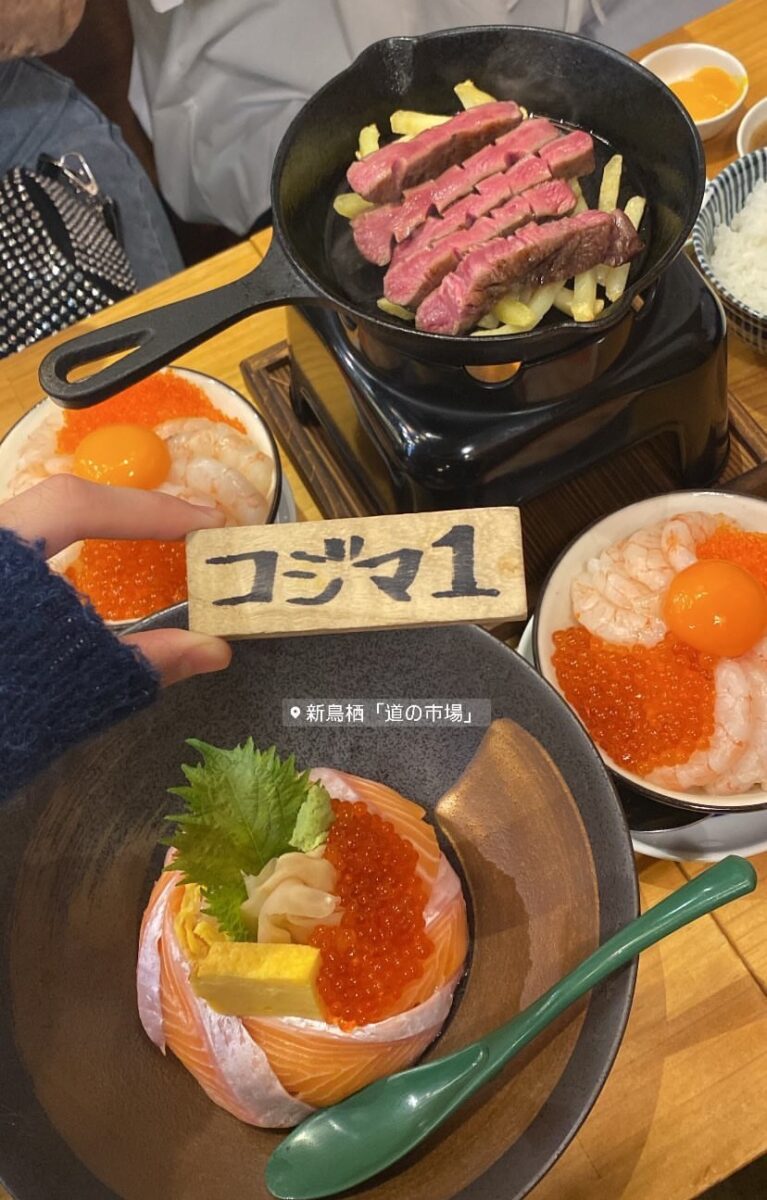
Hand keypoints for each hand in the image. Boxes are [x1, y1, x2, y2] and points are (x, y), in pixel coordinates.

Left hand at [0, 474, 231, 684]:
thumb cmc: (8, 707)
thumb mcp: (75, 688)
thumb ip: (145, 661)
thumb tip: (215, 650)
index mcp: (3, 561)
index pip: (75, 507)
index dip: (144, 509)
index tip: (200, 522)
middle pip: (58, 507)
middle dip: (125, 515)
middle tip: (184, 527)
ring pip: (35, 529)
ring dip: (93, 536)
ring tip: (146, 549)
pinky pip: (21, 560)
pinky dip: (61, 566)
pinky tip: (86, 589)